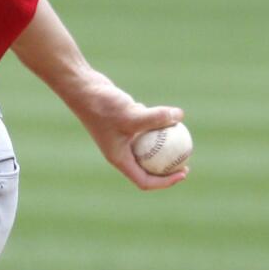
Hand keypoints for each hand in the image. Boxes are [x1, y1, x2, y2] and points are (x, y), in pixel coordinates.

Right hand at [69, 78, 187, 190]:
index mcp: (119, 158)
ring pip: (147, 145)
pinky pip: (143, 127)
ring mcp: (121, 135)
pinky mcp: (122, 121)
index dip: (166, 181)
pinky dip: (155, 123)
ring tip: (181, 136)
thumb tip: (180, 116)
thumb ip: (157, 117)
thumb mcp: (132, 115)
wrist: (82, 88)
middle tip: (186, 159)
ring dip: (163, 143)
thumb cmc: (102, 106)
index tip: (183, 172)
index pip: (144, 180)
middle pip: (147, 166)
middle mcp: (119, 150)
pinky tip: (165, 112)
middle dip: (167, 166)